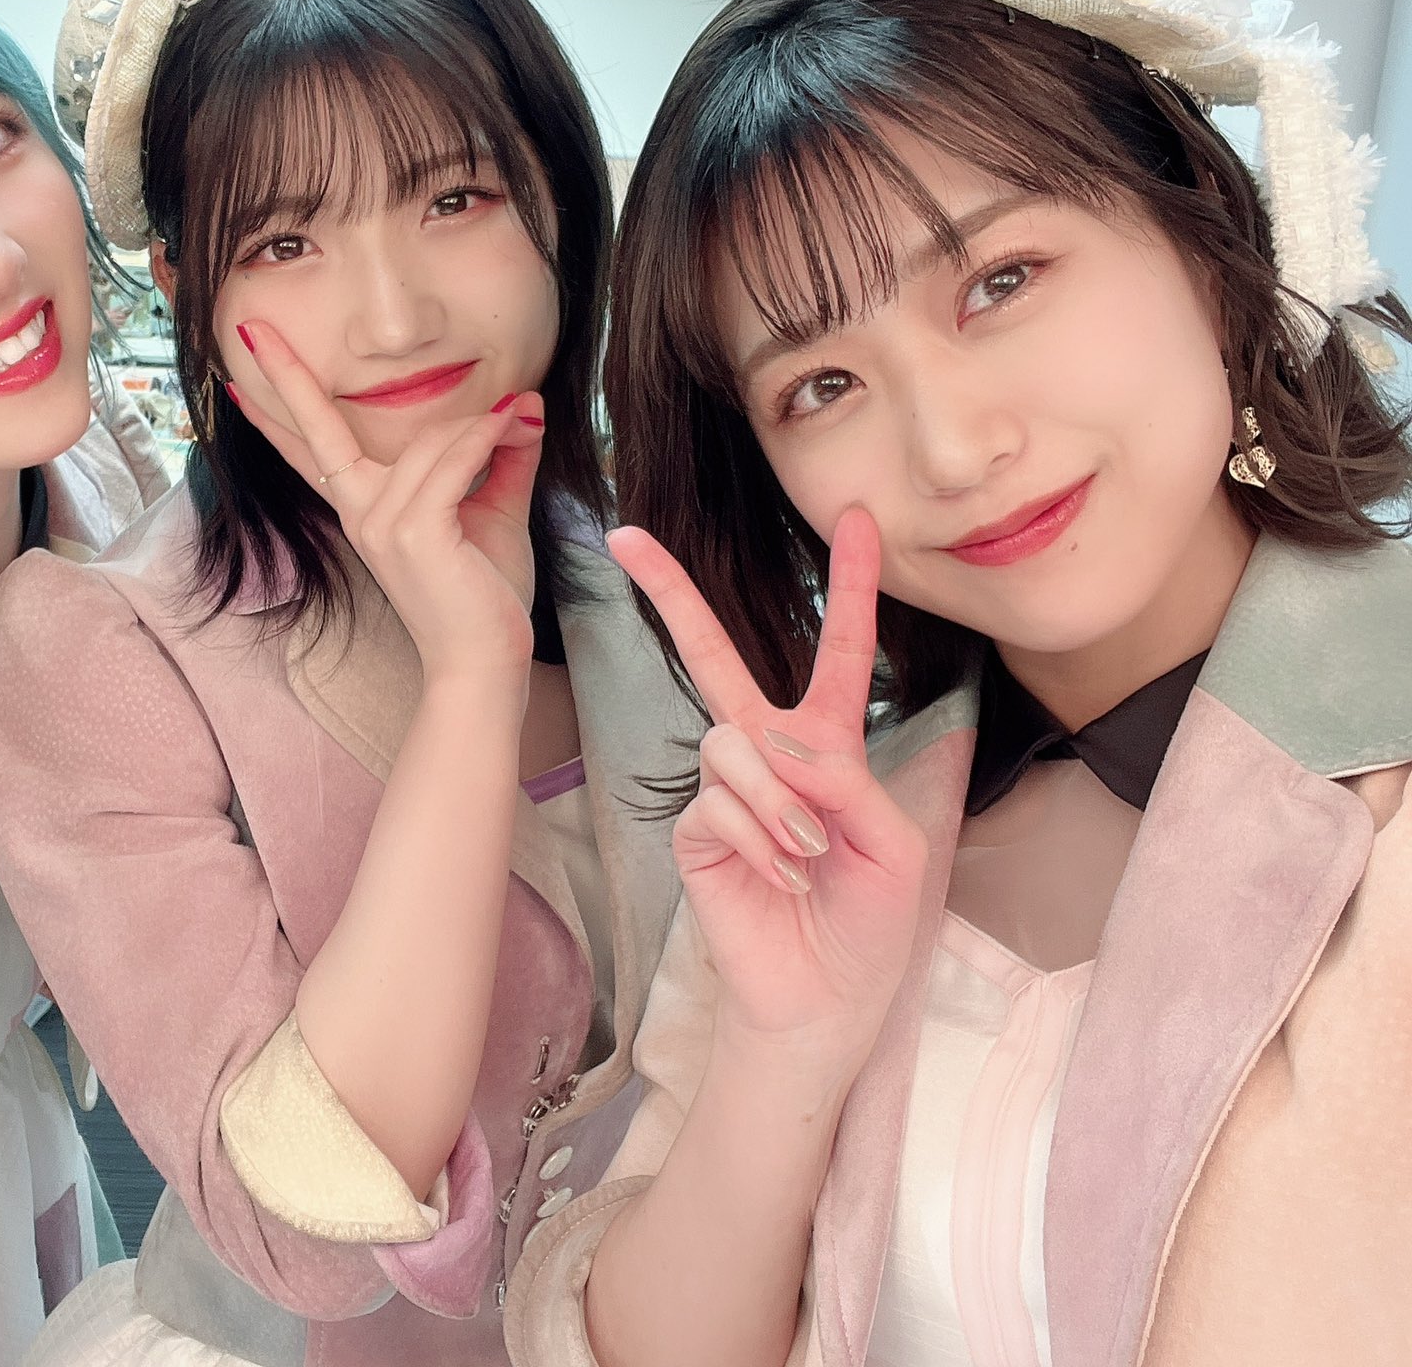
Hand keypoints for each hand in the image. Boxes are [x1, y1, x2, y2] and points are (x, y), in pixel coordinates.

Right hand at [226, 320, 544, 680]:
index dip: (272, 415)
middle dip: (286, 376)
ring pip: (430, 439)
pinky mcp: (412, 531)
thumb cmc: (481, 594)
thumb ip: (497, 458)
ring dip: (482, 425)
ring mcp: (378, 522)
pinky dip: (487, 438)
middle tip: (254, 326)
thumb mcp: (490, 511)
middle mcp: (359, 512)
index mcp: (364, 508)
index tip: (235, 382)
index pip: (309, 452)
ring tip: (522, 420)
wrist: (483, 659)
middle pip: (318, 429)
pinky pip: (452, 459)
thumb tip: (522, 406)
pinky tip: (516, 427)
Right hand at [609, 510, 927, 1067]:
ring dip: (780, 800)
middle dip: (672, 594)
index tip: (860, 519)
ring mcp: (723, 790)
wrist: (825, 1000)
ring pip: (733, 742)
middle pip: (714, 656)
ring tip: (805, 855)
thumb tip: (773, 740)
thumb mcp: (892, 846)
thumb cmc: (869, 924)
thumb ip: (847, 782)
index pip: (839, 654)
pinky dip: (758, 836)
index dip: (850, 586)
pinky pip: (716, 800)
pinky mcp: (693, 830)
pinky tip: (778, 875)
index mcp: (829, 748)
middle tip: (626, 536)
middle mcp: (768, 755)